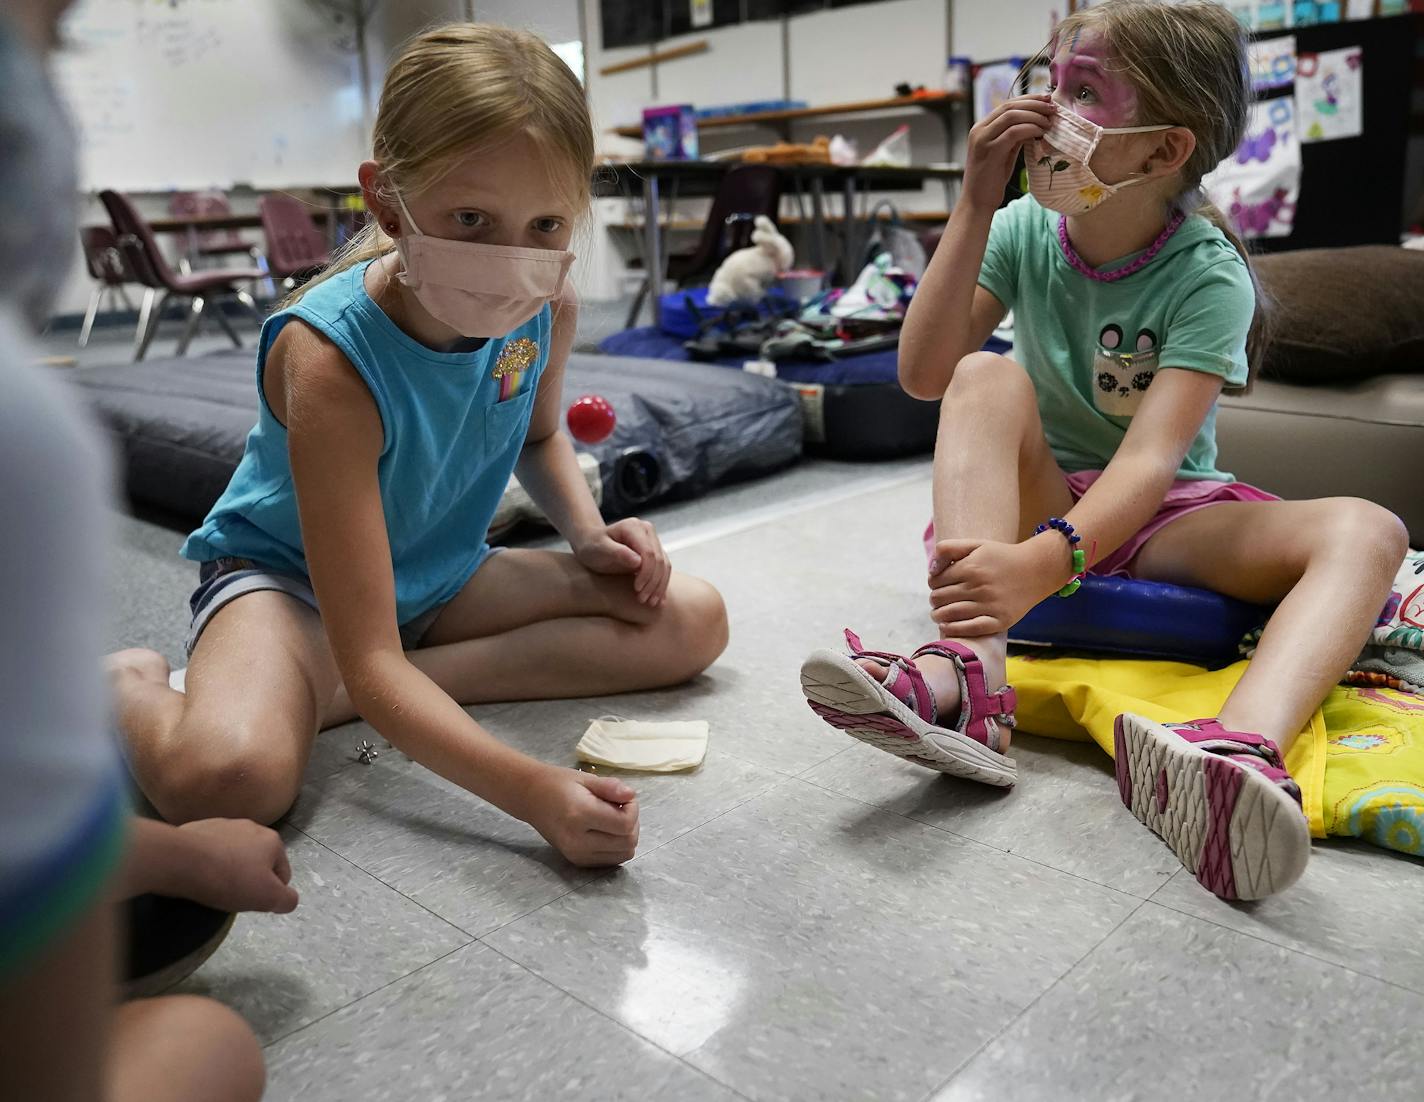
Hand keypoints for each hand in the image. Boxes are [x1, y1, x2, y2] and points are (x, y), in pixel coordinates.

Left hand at [176, 818, 299, 913]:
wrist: (182, 861)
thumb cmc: (229, 879)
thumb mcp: (268, 898)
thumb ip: (287, 900)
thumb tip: (288, 899)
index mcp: (273, 841)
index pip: (283, 873)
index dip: (270, 893)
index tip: (251, 902)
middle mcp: (252, 827)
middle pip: (258, 861)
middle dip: (249, 878)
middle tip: (232, 895)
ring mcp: (225, 825)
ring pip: (234, 854)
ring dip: (229, 868)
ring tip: (212, 884)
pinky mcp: (200, 828)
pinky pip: (211, 849)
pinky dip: (208, 860)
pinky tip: (198, 873)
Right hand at [524, 767, 639, 866]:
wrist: (530, 799)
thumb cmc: (558, 784)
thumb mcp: (586, 778)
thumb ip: (610, 787)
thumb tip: (631, 795)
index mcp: (580, 815)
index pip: (625, 824)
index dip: (633, 809)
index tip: (623, 798)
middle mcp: (578, 840)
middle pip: (628, 842)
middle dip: (632, 823)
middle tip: (619, 807)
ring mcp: (577, 854)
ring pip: (624, 854)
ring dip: (626, 836)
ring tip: (612, 819)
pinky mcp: (577, 861)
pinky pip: (612, 860)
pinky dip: (616, 846)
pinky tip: (606, 831)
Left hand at [573, 518, 670, 605]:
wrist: (591, 543)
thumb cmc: (592, 547)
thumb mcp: (599, 550)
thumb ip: (617, 553)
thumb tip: (638, 561)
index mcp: (634, 527)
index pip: (649, 553)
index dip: (646, 573)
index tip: (637, 590)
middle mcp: (647, 530)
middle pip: (659, 560)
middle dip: (653, 583)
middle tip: (644, 601)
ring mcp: (652, 540)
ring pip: (664, 565)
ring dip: (659, 586)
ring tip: (651, 603)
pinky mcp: (654, 551)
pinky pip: (663, 569)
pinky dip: (661, 584)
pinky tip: (658, 599)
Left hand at [927, 535, 1069, 635]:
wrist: (1038, 569)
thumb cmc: (1003, 557)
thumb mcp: (976, 544)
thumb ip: (949, 549)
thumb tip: (930, 571)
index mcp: (971, 567)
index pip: (936, 581)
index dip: (933, 584)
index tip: (938, 585)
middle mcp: (979, 587)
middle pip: (940, 599)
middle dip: (935, 600)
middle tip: (938, 601)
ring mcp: (990, 605)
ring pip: (950, 615)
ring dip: (938, 616)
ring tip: (938, 614)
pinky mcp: (1000, 620)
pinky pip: (970, 629)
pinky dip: (953, 629)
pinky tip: (946, 627)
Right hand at [962, 95, 1056, 211]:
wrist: (977, 202)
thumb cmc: (991, 181)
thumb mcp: (1004, 153)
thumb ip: (1014, 137)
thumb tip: (1033, 124)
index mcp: (981, 128)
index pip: (1007, 104)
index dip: (1029, 99)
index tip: (1047, 100)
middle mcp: (979, 130)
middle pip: (1009, 106)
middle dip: (1034, 104)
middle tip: (1053, 108)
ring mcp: (982, 139)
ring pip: (1011, 115)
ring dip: (1034, 116)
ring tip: (1049, 122)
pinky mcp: (989, 151)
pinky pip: (1013, 132)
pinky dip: (1029, 128)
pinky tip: (1040, 132)